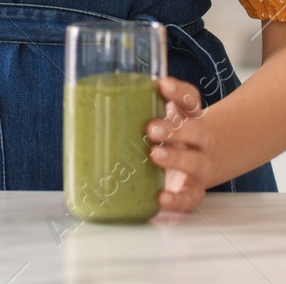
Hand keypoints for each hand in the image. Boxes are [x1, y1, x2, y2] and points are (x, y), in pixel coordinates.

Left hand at [147, 76, 217, 212]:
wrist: (196, 167)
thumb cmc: (168, 140)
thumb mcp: (158, 121)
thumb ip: (134, 111)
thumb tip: (86, 101)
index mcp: (189, 119)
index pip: (191, 101)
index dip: (179, 92)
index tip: (162, 85)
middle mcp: (199, 142)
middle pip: (198, 132)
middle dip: (176, 130)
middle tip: (151, 128)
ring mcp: (200, 167)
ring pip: (197, 163)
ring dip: (177, 159)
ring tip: (155, 155)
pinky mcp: (193, 192)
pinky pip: (190, 198)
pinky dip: (177, 200)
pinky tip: (162, 198)